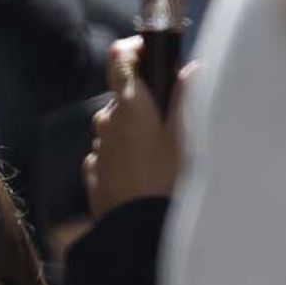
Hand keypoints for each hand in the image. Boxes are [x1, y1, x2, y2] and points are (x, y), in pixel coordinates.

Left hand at [84, 37, 195, 218]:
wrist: (140, 233)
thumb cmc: (168, 183)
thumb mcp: (188, 138)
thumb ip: (187, 99)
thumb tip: (191, 70)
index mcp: (130, 106)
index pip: (120, 59)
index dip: (134, 51)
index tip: (150, 55)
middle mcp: (107, 123)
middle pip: (122, 98)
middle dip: (143, 103)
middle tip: (170, 121)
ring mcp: (98, 151)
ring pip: (115, 129)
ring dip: (134, 134)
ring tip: (160, 158)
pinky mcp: (94, 176)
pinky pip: (108, 156)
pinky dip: (123, 159)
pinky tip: (143, 177)